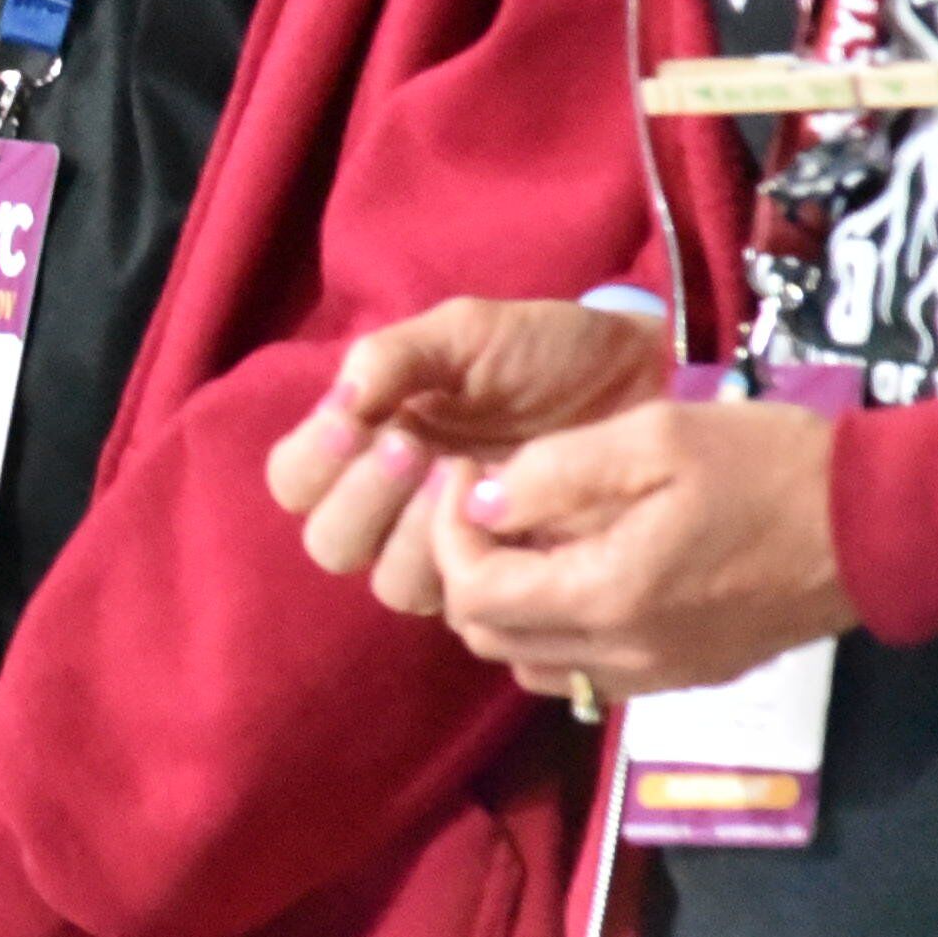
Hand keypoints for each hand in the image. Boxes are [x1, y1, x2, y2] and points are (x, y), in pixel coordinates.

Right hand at [272, 297, 679, 609]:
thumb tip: (342, 403)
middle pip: (330, 543)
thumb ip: (394, 356)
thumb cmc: (547, 350)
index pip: (295, 480)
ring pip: (390, 584)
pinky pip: (462, 604)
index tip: (355, 424)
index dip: (312, 462)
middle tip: (418, 448)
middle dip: (364, 500)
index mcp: (369, 442)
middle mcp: (394, 506)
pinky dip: (473, 568)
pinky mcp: (505, 581)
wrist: (642, 379)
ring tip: (466, 479)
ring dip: (417, 536)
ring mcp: (450, 550)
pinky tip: (508, 520)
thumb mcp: (467, 332)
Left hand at [421, 396, 860, 698]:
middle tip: (491, 500)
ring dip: (510, 604)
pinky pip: (585, 672)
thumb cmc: (768, 464)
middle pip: (490, 638)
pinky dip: (557, 629)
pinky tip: (584, 568)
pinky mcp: (685, 678)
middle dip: (468, 567)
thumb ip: (555, 472)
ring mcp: (656, 677)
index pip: (473, 592)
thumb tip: (482, 502)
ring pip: (532, 663)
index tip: (468, 472)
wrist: (876, 525)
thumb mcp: (656, 436)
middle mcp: (622, 655)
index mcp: (608, 595)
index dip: (448, 530)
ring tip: (534, 534)